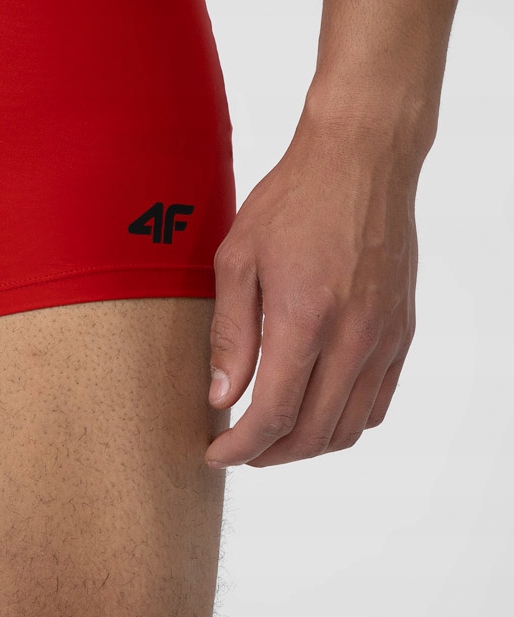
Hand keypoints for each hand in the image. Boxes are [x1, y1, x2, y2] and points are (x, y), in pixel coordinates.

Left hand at [205, 118, 417, 468]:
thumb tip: (222, 398)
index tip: (215, 455)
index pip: (275, 413)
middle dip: (269, 456)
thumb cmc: (292, 201)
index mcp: (306, 317)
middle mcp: (354, 335)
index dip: (241, 447)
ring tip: (272, 437)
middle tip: (238, 452)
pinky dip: (344, 421)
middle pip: (314, 433)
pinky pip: (377, 401)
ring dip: (308, 446)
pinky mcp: (402, 331)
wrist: (361, 161)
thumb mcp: (238, 259)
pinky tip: (313, 409)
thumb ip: (230, 334)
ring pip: (351, 427)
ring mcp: (385, 336)